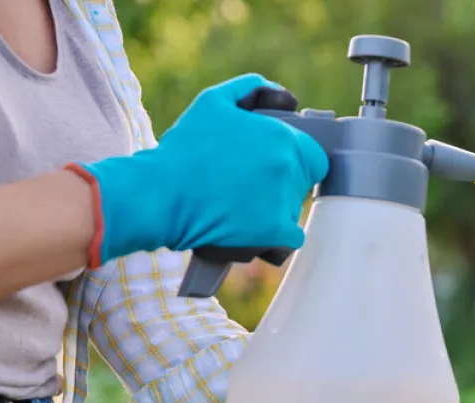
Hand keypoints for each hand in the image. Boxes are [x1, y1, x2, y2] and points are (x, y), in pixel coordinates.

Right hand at [68, 73, 327, 266]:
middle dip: (281, 185)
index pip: (314, 156)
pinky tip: (251, 231)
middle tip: (247, 188)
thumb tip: (285, 97)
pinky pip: (290, 239)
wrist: (161, 195)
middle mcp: (288, 166)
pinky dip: (276, 240)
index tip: (270, 168)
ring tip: (238, 208)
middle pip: (302, 183)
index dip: (295, 162)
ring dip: (274, 212)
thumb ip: (252, 90)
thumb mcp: (214, 102)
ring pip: (293, 210)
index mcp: (281, 136)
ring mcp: (284, 199)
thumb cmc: (184, 150)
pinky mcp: (275, 231)